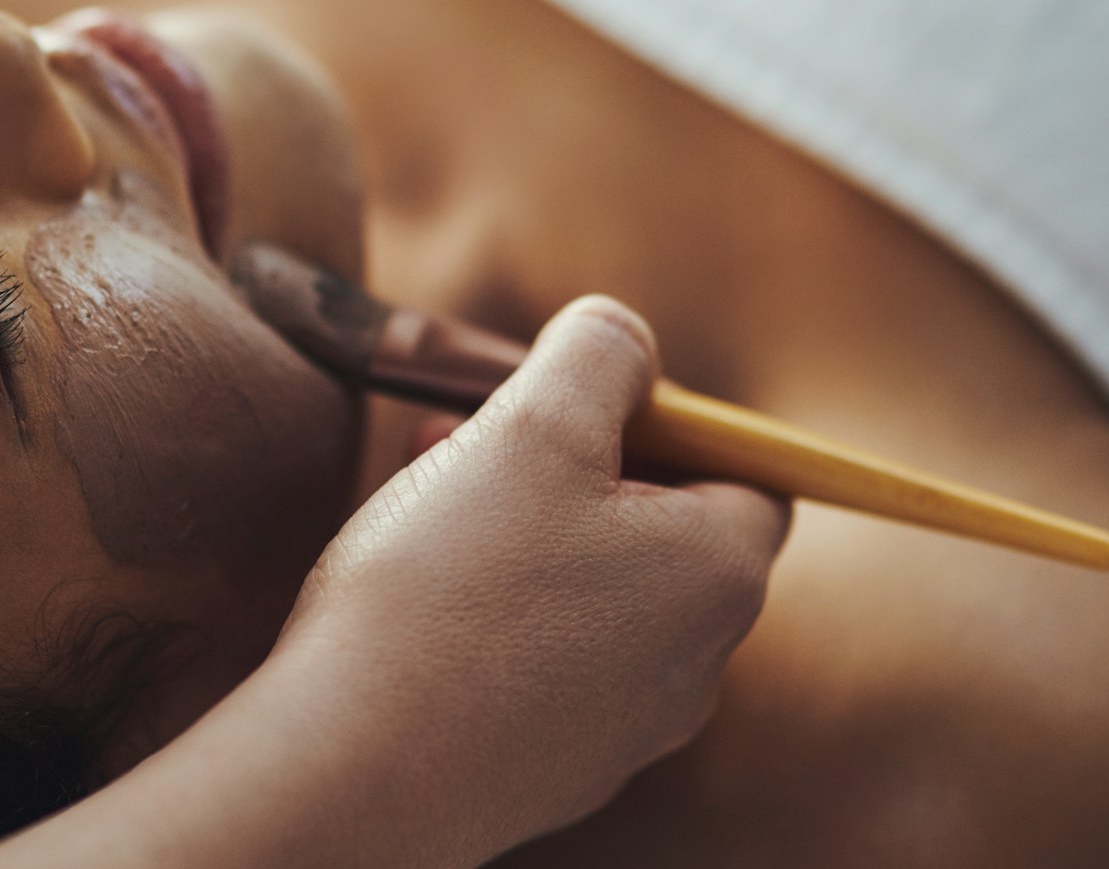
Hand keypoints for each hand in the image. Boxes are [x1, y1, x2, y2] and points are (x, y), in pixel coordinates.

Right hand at [274, 295, 790, 861]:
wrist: (356, 769)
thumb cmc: (453, 589)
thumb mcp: (534, 427)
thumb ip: (600, 356)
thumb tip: (629, 339)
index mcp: (718, 574)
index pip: (752, 475)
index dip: (675, 420)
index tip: (588, 399)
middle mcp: (695, 663)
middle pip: (664, 529)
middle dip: (577, 462)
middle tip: (483, 429)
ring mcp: (623, 728)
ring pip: (593, 589)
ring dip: (527, 524)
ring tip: (429, 481)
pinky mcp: (551, 768)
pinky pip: (544, 656)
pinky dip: (497, 603)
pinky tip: (416, 580)